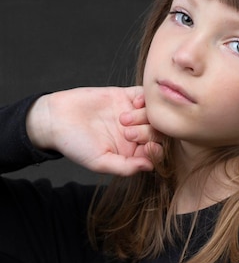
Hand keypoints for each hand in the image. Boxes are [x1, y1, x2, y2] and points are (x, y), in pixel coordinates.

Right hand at [27, 87, 162, 174]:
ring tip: (123, 118)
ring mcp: (131, 115)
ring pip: (154, 115)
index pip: (157, 153)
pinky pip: (144, 95)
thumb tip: (151, 167)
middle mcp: (135, 134)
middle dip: (149, 133)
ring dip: (145, 116)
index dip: (158, 150)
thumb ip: (126, 167)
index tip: (147, 147)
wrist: (55, 119)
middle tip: (127, 133)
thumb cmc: (75, 145)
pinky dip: (145, 97)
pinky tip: (133, 102)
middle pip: (159, 133)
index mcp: (131, 153)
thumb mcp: (100, 162)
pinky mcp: (124, 97)